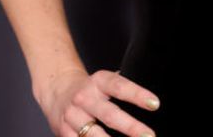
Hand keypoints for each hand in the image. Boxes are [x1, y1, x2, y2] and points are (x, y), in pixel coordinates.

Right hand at [39, 68, 160, 136]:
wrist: (57, 91)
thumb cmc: (92, 89)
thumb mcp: (105, 81)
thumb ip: (123, 88)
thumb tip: (152, 102)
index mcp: (98, 82)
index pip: (120, 87)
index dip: (137, 95)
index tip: (155, 104)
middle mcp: (84, 98)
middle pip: (110, 114)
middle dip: (131, 127)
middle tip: (150, 136)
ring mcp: (73, 116)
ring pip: (94, 134)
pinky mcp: (64, 132)